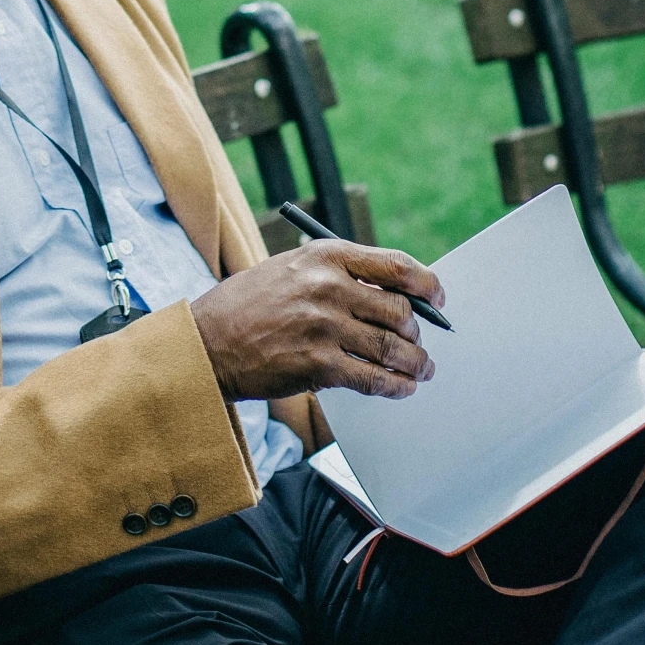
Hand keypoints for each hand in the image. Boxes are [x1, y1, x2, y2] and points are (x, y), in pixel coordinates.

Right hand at [190, 240, 446, 403]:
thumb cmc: (249, 305)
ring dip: (415, 364)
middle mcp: (328, 287)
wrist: (207, 341)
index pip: (396, 265)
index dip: (427, 285)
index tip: (437, 300)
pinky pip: (373, 378)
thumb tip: (392, 297)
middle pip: (400, 312)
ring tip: (421, 370)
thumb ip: (339, 276)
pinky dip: (395, 387)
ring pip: (392, 348)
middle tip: (421, 345)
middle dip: (418, 333)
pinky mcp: (319, 365)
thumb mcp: (292, 269)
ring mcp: (324, 327)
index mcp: (326, 256)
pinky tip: (401, 388)